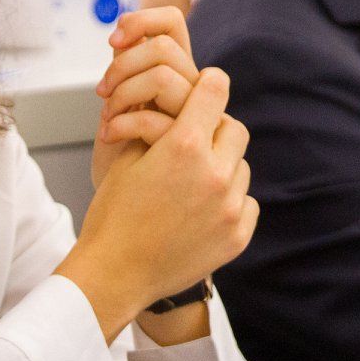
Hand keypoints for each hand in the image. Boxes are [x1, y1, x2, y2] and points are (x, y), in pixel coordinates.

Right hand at [61, 68, 257, 340]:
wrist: (114, 275)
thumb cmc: (113, 215)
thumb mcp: (127, 157)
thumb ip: (159, 125)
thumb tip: (178, 103)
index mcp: (184, 146)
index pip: (215, 89)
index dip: (208, 84)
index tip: (204, 88)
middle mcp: (215, 173)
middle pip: (234, 127)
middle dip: (216, 128)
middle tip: (194, 141)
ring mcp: (230, 207)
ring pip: (240, 166)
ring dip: (222, 166)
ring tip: (192, 183)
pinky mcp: (238, 236)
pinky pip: (246, 202)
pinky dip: (230, 201)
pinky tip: (202, 210)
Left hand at [91, 7, 199, 188]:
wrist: (124, 216)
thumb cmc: (122, 168)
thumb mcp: (122, 114)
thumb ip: (129, 75)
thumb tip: (121, 33)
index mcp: (178, 79)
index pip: (172, 25)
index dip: (144, 17)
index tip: (113, 39)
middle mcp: (191, 95)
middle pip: (165, 48)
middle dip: (124, 64)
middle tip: (103, 92)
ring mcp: (192, 120)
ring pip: (162, 77)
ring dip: (123, 90)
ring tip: (108, 117)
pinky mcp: (185, 148)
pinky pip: (155, 117)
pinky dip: (125, 121)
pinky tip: (110, 136)